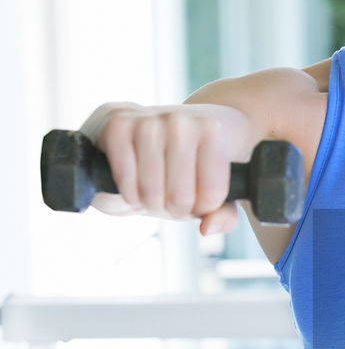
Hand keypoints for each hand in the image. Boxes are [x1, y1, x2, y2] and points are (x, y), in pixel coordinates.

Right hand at [94, 106, 239, 234]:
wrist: (143, 131)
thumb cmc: (182, 167)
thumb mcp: (208, 190)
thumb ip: (223, 214)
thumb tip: (207, 228)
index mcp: (211, 130)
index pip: (212, 194)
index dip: (201, 208)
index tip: (195, 198)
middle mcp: (180, 121)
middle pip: (181, 196)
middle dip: (173, 209)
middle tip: (170, 199)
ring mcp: (147, 120)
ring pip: (151, 191)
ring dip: (149, 204)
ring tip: (153, 194)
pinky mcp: (117, 124)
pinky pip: (124, 178)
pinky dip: (128, 193)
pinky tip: (134, 188)